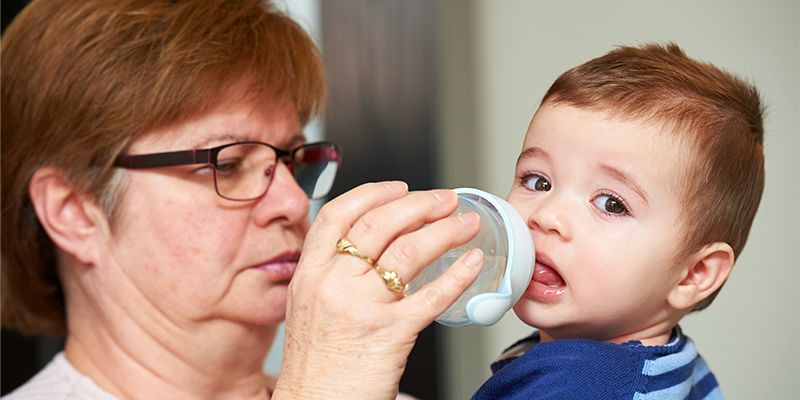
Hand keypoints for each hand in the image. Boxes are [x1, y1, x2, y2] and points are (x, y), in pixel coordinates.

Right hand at [273, 182, 482, 399]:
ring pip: (409, 251)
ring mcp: (361, 307)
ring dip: (445, 230)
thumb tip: (372, 254)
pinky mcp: (391, 333)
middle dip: (419, 203)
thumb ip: (334, 278)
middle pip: (380, 223)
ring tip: (465, 224)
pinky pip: (432, 295)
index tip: (399, 187)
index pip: (338, 214)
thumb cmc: (316, 367)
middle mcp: (332, 283)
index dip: (373, 193)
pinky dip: (458, 276)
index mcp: (310, 274)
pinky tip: (472, 265)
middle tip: (445, 199)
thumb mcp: (309, 310)